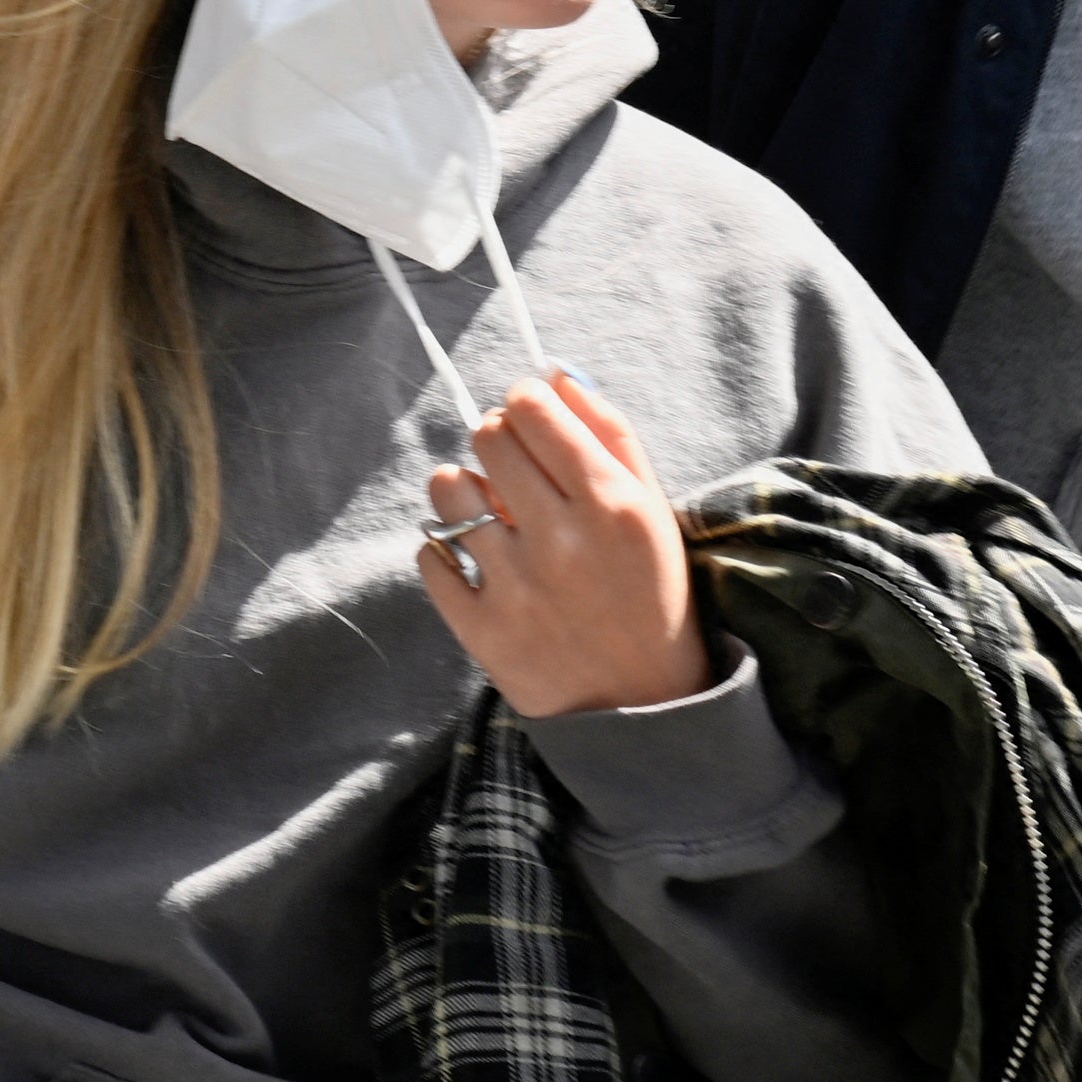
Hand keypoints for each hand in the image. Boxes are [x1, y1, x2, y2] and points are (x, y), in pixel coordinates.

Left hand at [416, 373, 705, 718]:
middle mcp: (561, 540)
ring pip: (448, 489)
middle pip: (487, 437)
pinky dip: (446, 552)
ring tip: (491, 514)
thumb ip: (610, 434)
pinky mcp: (480, 630)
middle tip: (514, 471)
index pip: (532, 407)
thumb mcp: (652, 510)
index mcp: (611, 504)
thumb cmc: (650, 593)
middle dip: (497, 442)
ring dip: (464, 490)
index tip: (532, 423)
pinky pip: (429, 555)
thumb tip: (555, 375)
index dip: (525, 404)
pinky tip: (479, 563)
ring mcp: (516, 587)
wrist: (643, 706)